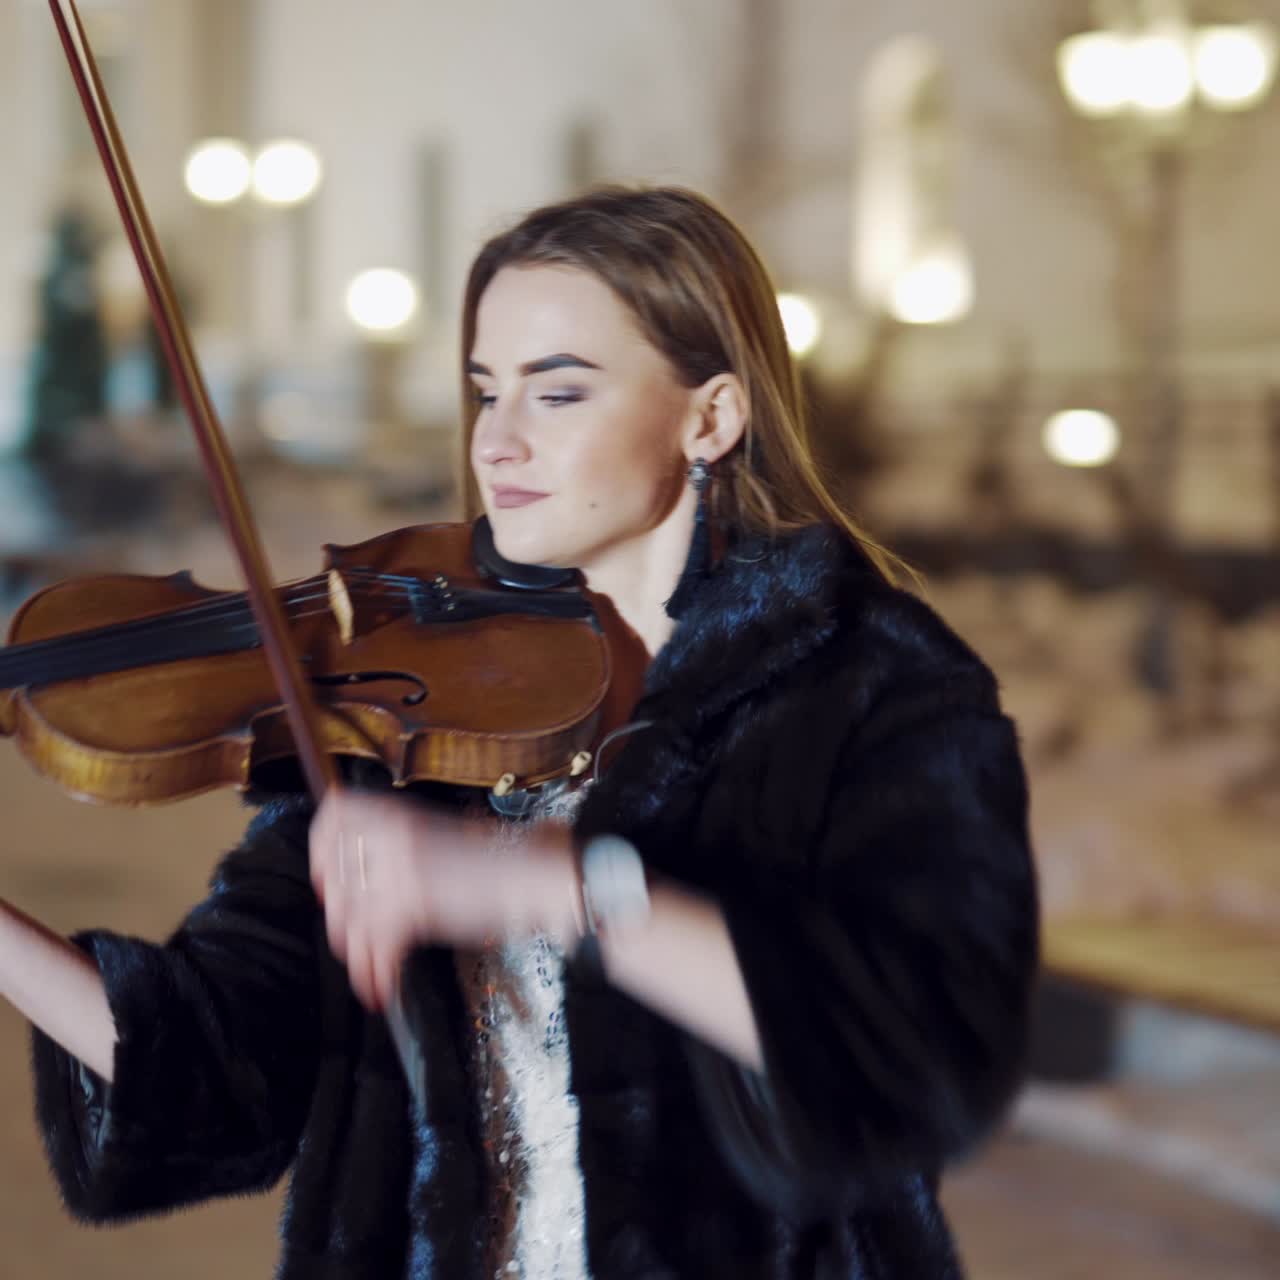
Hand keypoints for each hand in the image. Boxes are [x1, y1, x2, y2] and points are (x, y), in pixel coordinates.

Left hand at [309, 787, 580, 1010]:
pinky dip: (376, 975)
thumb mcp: (434, 837)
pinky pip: (377, 946)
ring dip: (354, 947)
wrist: (530, 875)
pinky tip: (380, 990)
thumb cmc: (490, 861)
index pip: (334, 817)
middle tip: (348, 930)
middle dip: (338, 913)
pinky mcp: (412, 904)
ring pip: (349, 915)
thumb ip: (393, 848)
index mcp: (396, 813)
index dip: (322, 847)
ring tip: (366, 964)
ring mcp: (398, 869)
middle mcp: (391, 836)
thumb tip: (355, 876)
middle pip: (334, 877)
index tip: (325, 870)